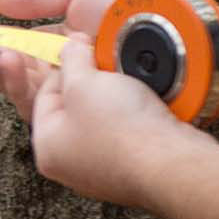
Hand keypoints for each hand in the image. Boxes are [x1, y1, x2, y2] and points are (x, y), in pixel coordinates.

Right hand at [0, 0, 152, 121]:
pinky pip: (44, 104)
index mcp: (59, 42)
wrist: (181, 43)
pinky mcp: (84, 117)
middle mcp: (62, 72)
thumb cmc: (137, 12)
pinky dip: (23, 83)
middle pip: (5, 69)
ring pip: (19, 88)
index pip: (6, 44)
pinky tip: (7, 64)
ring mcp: (73, 96)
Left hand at [29, 33, 215, 207]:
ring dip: (114, 95)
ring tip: (126, 81)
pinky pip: (127, 133)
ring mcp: (104, 169)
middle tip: (103, 63)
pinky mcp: (134, 167)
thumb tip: (70, 48)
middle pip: (75, 107)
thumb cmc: (123, 132)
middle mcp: (72, 165)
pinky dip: (133, 114)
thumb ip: (71, 59)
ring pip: (103, 118)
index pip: (45, 95)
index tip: (79, 49)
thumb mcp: (83, 81)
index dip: (64, 66)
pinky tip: (142, 102)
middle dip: (91, 81)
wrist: (172, 160)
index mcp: (48, 149)